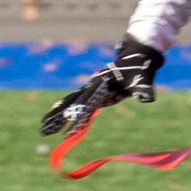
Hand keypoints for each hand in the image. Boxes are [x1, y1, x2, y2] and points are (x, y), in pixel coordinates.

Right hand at [40, 40, 164, 139]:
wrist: (134, 58)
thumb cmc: (139, 70)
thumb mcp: (143, 80)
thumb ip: (144, 90)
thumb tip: (147, 99)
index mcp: (103, 85)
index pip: (88, 103)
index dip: (79, 114)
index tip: (69, 125)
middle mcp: (92, 86)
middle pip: (72, 104)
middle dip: (59, 118)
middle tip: (46, 131)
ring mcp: (89, 89)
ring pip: (68, 103)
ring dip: (55, 116)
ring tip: (43, 129)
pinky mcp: (90, 92)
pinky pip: (72, 102)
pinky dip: (60, 110)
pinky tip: (52, 119)